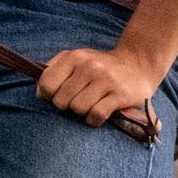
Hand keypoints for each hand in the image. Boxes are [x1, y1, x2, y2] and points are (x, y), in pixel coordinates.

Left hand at [35, 44, 163, 131]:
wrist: (138, 63)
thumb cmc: (100, 65)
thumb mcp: (76, 59)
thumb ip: (53, 71)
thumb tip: (39, 93)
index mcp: (74, 57)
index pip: (46, 84)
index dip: (49, 95)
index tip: (60, 94)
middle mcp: (89, 66)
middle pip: (61, 101)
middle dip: (67, 104)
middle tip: (80, 99)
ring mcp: (105, 80)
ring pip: (78, 109)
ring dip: (83, 111)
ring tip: (92, 103)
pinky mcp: (120, 94)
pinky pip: (96, 115)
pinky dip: (94, 120)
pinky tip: (99, 113)